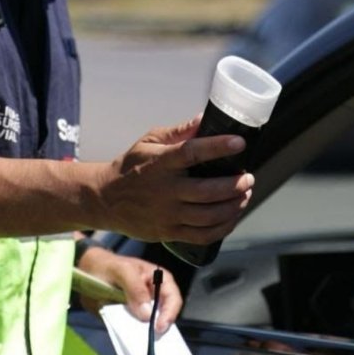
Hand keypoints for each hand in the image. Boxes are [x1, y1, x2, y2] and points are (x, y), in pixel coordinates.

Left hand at [77, 246, 181, 334]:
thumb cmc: (108, 265)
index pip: (172, 298)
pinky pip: (136, 329)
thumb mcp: (122, 271)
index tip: (158, 327)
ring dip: (146, 333)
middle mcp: (155, 295)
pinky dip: (134, 335)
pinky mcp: (131, 317)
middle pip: (165, 314)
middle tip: (151, 339)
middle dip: (160, 327)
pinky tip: (130, 340)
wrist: (87, 271)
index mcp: (159, 279)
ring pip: (151, 324)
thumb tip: (147, 314)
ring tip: (142, 343)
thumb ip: (135, 288)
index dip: (169, 313)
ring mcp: (143, 308)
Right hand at [93, 115, 254, 243]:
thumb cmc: (131, 166)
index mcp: (160, 163)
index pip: (192, 153)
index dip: (217, 147)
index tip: (239, 143)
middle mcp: (165, 190)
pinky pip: (202, 235)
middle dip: (235, 185)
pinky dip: (223, 228)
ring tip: (245, 195)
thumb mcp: (149, 141)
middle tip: (248, 177)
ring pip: (209, 216)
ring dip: (233, 206)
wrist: (104, 199)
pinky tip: (232, 217)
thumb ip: (178, 132)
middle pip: (207, 191)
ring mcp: (167, 214)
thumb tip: (204, 119)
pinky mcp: (169, 232)